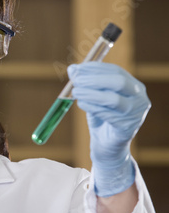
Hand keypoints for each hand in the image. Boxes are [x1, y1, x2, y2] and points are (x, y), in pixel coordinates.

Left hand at [68, 62, 150, 196]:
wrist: (106, 144)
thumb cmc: (101, 116)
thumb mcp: (93, 96)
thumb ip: (85, 82)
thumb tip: (72, 69)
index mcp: (133, 86)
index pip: (116, 71)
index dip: (95, 68)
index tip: (77, 69)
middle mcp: (139, 98)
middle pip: (119, 82)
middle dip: (94, 79)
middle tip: (76, 80)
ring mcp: (136, 114)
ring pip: (113, 99)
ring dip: (91, 94)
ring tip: (76, 92)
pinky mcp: (128, 128)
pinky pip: (108, 115)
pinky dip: (92, 107)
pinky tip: (81, 104)